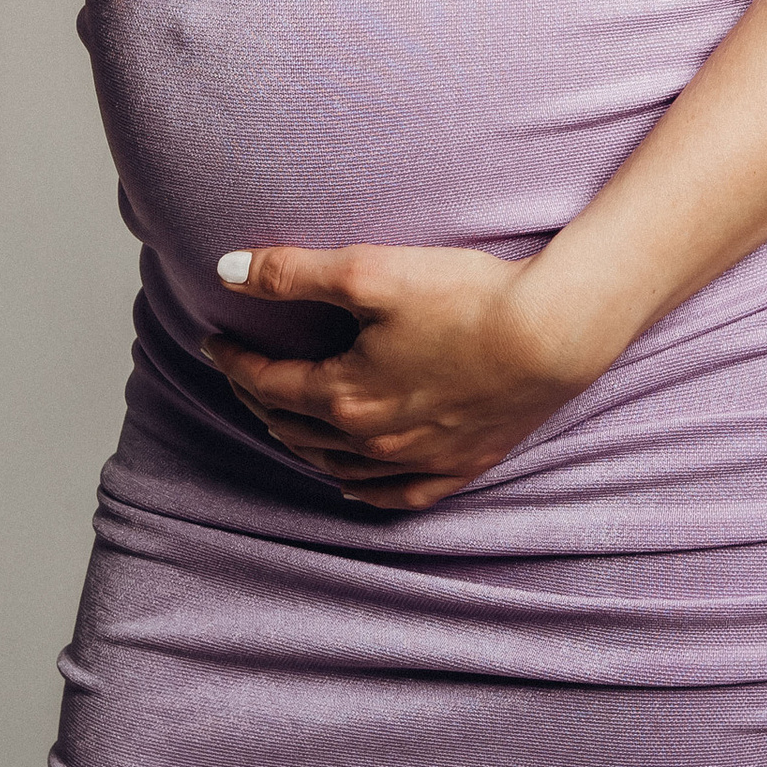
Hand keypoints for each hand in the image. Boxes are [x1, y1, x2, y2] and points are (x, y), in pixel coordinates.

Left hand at [201, 242, 604, 510]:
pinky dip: (365, 490)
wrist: (552, 333)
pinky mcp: (462, 465)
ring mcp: (420, 459)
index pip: (270, 384)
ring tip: (284, 419)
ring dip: (303, 442)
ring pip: (340, 465)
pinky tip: (351, 483)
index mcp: (345, 395)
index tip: (214, 340)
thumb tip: (225, 272)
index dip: (236, 361)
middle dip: (262, 398)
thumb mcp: (370, 271)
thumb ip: (293, 273)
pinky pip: (398, 495)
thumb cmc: (464, 297)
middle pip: (299, 427)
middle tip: (244, 373)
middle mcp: (375, 440)